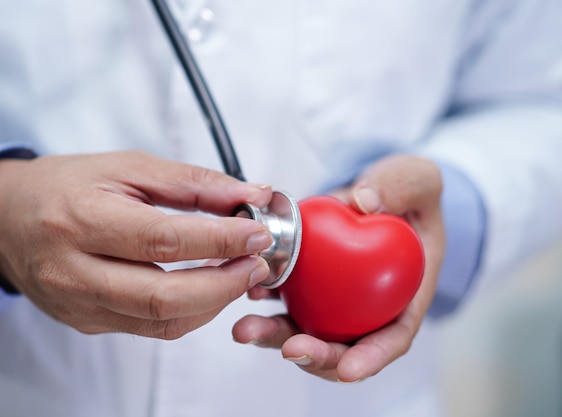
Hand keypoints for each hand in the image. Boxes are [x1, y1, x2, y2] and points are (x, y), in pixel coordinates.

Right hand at [0, 151, 272, 338]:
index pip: (163, 240)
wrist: (7, 219)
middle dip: (224, 284)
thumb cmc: (67, 185)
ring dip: (212, 302)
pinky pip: (148, 328)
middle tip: (258, 263)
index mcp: (79, 219)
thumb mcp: (128, 167)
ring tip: (239, 273)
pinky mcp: (85, 322)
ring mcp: (76, 304)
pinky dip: (188, 312)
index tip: (258, 233)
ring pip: (160, 322)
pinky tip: (206, 287)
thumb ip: (193, 183)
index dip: (219, 240)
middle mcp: (72, 270)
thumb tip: (251, 195)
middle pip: (163, 296)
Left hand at [232, 155, 444, 381]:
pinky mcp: (309, 283)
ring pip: (306, 328)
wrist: (376, 190)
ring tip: (247, 329)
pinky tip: (248, 293)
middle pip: (344, 345)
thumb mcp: (416, 179)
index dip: (372, 358)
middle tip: (289, 349)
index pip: (394, 336)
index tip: (348, 370)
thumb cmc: (405, 192)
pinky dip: (266, 302)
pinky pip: (286, 299)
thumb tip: (366, 203)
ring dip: (276, 335)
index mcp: (405, 294)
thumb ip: (400, 186)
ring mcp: (335, 298)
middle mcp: (368, 306)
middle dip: (315, 355)